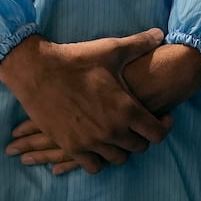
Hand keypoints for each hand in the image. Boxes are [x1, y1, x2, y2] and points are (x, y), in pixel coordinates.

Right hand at [0, 28, 171, 174]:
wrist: (37, 71)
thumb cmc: (76, 59)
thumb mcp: (111, 50)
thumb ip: (139, 43)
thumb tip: (160, 33)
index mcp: (126, 109)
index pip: (157, 133)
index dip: (163, 126)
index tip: (162, 117)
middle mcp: (112, 131)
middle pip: (139, 148)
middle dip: (141, 136)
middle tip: (137, 124)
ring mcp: (91, 142)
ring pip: (117, 159)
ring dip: (120, 148)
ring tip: (118, 134)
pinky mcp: (72, 147)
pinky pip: (94, 166)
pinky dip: (99, 159)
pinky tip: (99, 145)